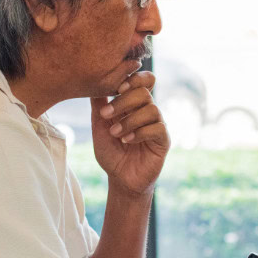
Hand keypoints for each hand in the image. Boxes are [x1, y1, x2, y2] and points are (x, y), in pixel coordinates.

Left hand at [91, 71, 169, 195]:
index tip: (117, 88)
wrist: (120, 178)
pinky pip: (158, 128)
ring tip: (116, 134)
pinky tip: (127, 140)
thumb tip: (94, 81)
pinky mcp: (163, 141)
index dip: (134, 79)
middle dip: (123, 102)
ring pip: (151, 109)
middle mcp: (148, 112)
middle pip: (144, 92)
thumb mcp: (99, 126)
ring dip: (130, 120)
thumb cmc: (111, 152)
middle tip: (106, 115)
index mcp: (134, 104)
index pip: (143, 81)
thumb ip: (98, 104)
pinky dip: (140, 132)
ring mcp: (157, 125)